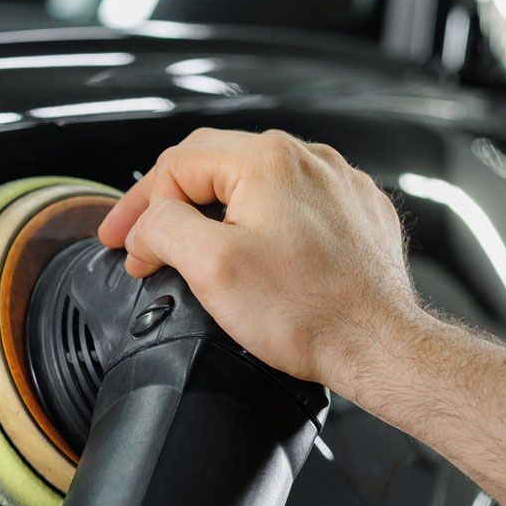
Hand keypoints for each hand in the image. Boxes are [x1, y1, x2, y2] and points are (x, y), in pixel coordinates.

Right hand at [98, 129, 417, 389]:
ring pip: (255, 182)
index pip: (177, 165)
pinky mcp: (355, 211)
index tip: (125, 244)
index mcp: (268, 159)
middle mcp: (308, 160)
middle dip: (170, 202)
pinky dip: (262, 222)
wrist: (380, 346)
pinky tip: (253, 253)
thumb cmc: (309, 313)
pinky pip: (294, 203)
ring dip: (215, 211)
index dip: (139, 207)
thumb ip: (162, 229)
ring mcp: (337, 184)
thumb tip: (145, 227)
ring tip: (193, 248)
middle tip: (144, 241)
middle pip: (214, 165)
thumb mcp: (210, 268)